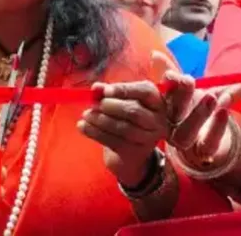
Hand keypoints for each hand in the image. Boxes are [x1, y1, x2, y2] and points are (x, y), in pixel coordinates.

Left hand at [78, 53, 171, 187]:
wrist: (131, 149)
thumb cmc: (126, 116)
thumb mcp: (121, 100)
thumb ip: (109, 92)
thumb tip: (96, 87)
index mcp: (156, 100)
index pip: (144, 92)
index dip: (123, 90)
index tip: (105, 91)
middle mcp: (158, 119)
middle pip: (134, 111)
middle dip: (110, 107)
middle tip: (93, 105)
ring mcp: (149, 138)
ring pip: (123, 128)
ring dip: (100, 121)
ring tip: (86, 115)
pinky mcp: (137, 152)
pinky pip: (114, 141)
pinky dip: (95, 133)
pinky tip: (83, 126)